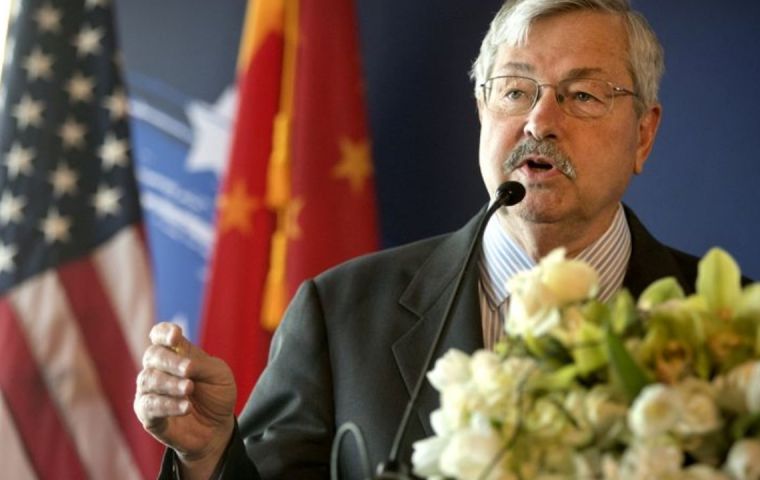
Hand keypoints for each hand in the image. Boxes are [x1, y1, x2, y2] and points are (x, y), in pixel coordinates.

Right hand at [134, 322, 236, 477]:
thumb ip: (201, 365)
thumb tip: (184, 364)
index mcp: (176, 353)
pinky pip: (150, 406)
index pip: (160, 335)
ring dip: (170, 383)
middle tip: (188, 369)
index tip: (175, 336)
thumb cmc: (216, 395)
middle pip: (153, 355)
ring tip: (189, 388)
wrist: (217, 427)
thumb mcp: (218, 375)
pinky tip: (186, 407)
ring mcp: (150, 391)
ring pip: (148, 380)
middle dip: (170, 360)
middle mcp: (158, 369)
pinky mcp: (147, 415)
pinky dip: (168, 405)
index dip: (164, 332)